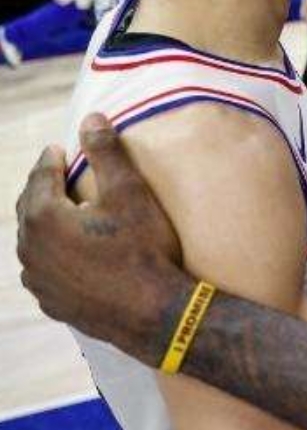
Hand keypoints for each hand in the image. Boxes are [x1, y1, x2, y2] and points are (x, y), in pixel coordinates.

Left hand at [17, 114, 189, 364]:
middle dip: (41, 188)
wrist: (155, 312)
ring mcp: (39, 281)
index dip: (51, 160)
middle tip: (54, 174)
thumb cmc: (144, 248)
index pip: (41, 177)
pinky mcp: (52, 303)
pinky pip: (41, 270)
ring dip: (41, 223)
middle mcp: (30, 250)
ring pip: (30, 242)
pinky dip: (48, 254)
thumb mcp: (130, 192)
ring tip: (59, 212)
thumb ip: (107, 151)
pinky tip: (64, 253)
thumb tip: (92, 117)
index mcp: (44, 218)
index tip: (59, 149)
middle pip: (28, 209)